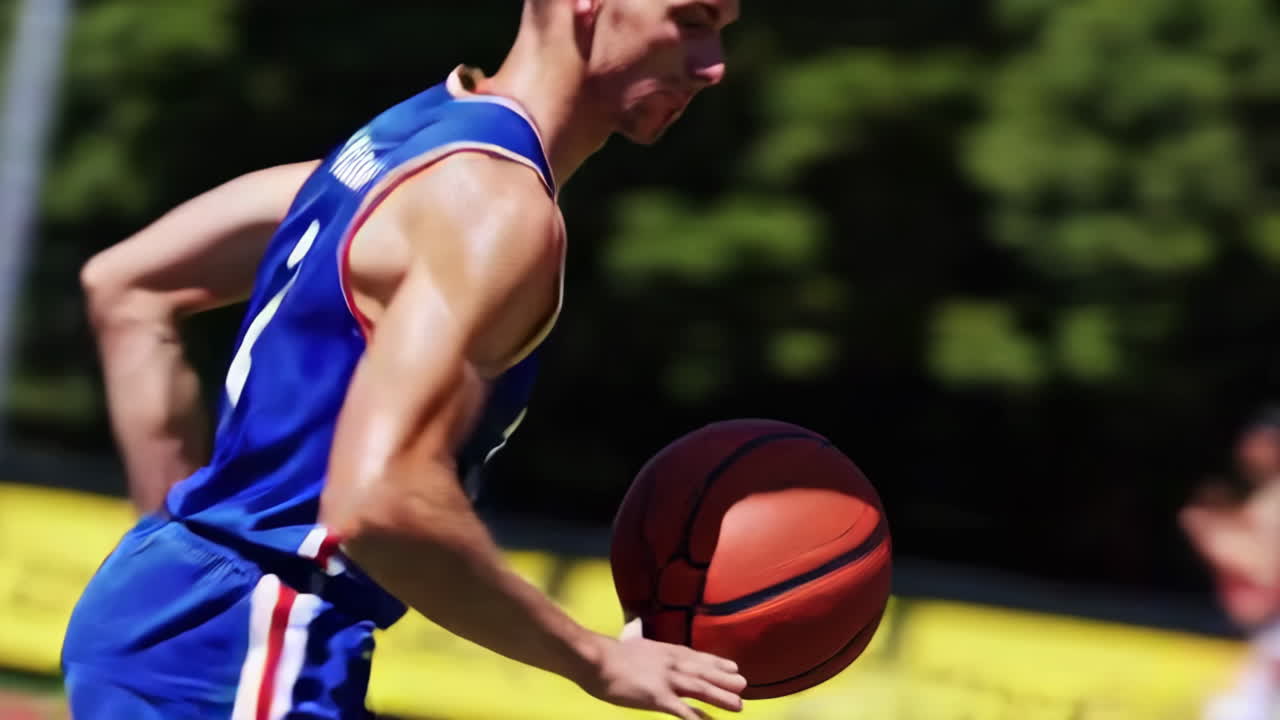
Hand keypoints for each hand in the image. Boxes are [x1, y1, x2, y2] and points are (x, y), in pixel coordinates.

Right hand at [577, 628, 745, 719]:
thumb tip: (633, 626)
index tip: (733, 667)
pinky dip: (698, 719)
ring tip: (739, 706)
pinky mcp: (658, 697)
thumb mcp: (630, 641)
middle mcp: (671, 663)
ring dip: (721, 697)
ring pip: (700, 689)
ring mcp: (667, 680)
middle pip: (704, 672)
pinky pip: (683, 711)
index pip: (697, 657)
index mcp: (665, 650)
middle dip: (725, 679)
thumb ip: (636, 636)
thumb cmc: (608, 653)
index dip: (716, 663)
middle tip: (744, 685)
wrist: (596, 659)